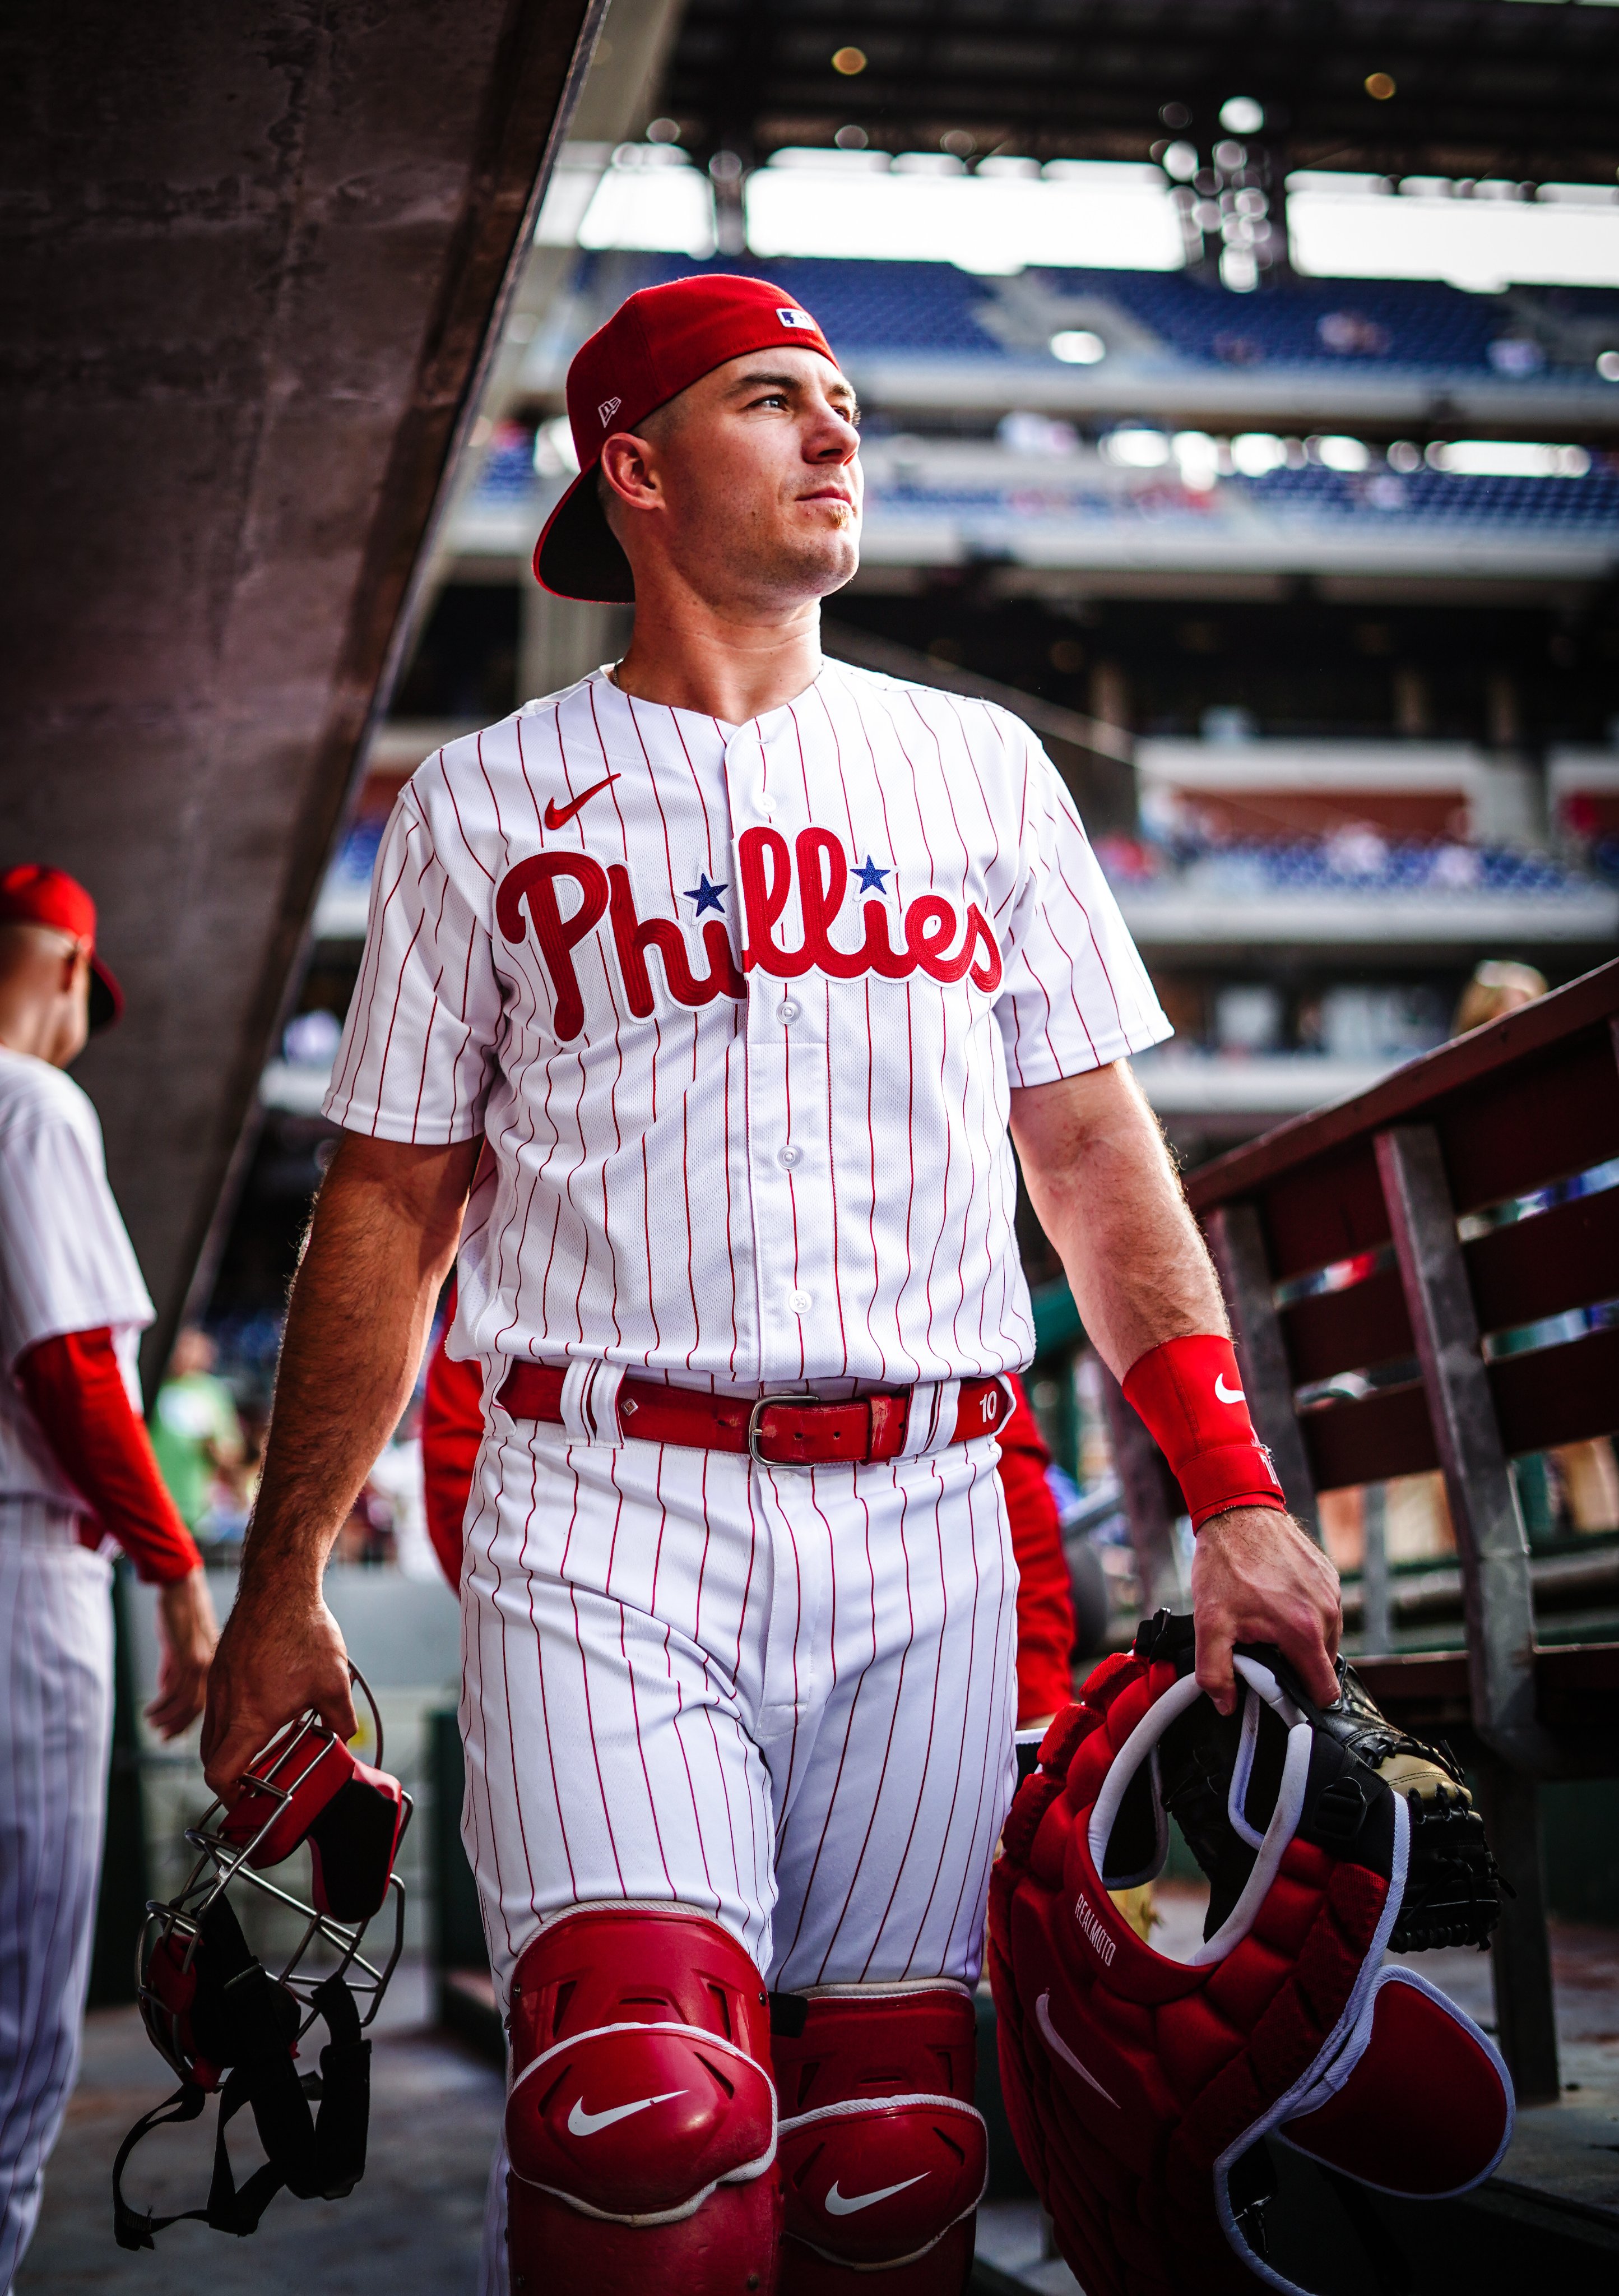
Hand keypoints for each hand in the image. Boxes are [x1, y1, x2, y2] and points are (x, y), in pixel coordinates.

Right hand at [147, 1566, 218, 1739]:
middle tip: (162, 1736)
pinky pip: (174, 1691)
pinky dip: (161, 1705)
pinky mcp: (188, 1655)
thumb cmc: (180, 1613)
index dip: (189, 1722)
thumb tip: (165, 1690)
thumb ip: (173, 1668)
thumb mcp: (180, 1646)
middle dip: (179, 1726)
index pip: (208, 1702)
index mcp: (216, 1663)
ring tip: (152, 1722)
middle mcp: (214, 1665)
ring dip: (167, 1718)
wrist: (181, 1587)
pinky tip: (150, 1709)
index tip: (173, 1735)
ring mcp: (203, 1661)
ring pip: (187, 1703)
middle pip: (200, 1708)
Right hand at [200, 1578, 355, 1800]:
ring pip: (211, 1732)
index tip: (247, 1800)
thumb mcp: (335, 1684)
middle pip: (210, 1758)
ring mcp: (218, 1685)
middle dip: (229, 1776)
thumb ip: (340, 1721)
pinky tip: (259, 1709)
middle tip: (254, 1780)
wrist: (279, 1585)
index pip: (221, 1773)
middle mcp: (226, 1705)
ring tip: (259, 1747)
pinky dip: (229, 1721)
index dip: (230, 1795)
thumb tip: (343, 1739)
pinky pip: (216, 1707)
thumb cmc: (304, 1632)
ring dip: (229, 1747)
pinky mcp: (220, 1667)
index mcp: (250, 1718)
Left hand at [1190, 1506, 1341, 1714]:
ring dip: (1300, 1640)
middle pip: (1323, 1666)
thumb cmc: (1225, 1565)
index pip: (1325, 1692)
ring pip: (1324, 1639)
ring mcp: (1331, 1592)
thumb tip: (1226, 1705)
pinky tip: (1276, 1601)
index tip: (1280, 1691)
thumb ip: (1215, 1672)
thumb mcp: (1209, 1623)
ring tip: (1266, 1623)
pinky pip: (1323, 1611)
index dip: (1303, 1699)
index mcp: (1305, 1632)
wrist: (1238, 1513)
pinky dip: (1304, 1614)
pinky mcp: (1329, 1576)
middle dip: (1296, 1666)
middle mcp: (1327, 1613)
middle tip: (1263, 1650)